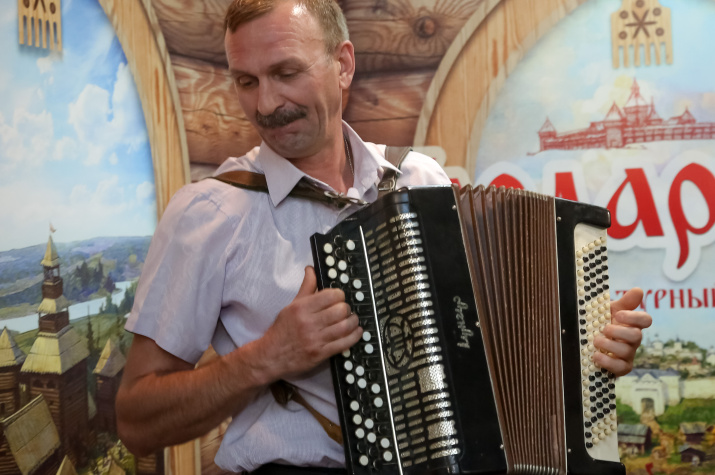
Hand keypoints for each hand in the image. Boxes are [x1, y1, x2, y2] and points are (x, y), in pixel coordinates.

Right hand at [258, 266, 362, 380]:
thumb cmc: (282, 329)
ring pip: (345, 327)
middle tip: (345, 310)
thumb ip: (306, 288)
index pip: (330, 295)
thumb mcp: (291, 306)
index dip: (339, 295)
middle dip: (347, 308)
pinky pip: (344, 343)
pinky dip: (354, 336)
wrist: (271, 356)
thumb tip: (311, 269)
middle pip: (341, 310)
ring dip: (353, 321)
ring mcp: (315, 340)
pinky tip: (356, 331)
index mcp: (301, 308)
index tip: (338, 298)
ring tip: (352, 319)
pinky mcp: (320, 354)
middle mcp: (309, 323)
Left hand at [593, 288, 651, 375]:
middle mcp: (632, 339)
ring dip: (610, 345)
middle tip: (604, 329)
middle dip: (619, 332)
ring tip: (596, 341)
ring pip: (627, 351)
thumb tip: (638, 290)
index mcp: (631, 324)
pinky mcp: (621, 367)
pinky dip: (608, 362)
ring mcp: (628, 354)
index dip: (635, 318)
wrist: (585, 341)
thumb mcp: (608, 310)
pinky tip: (596, 355)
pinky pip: (621, 368)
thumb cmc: (600, 324)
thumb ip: (624, 302)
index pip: (646, 320)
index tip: (619, 315)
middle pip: (637, 336)